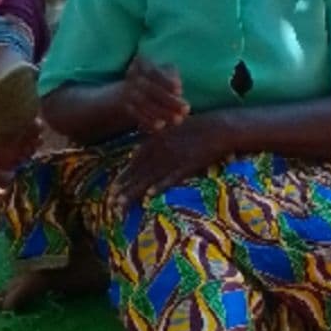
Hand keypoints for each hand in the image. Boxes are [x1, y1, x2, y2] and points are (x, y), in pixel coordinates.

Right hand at [116, 56, 187, 133]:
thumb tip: (177, 92)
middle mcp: (133, 76)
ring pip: (144, 103)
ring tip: (178, 120)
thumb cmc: (158, 79)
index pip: (154, 72)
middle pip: (150, 89)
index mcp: (143, 63)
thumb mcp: (165, 71)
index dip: (166, 81)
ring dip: (161, 112)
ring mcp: (127, 91)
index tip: (179, 90)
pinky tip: (161, 126)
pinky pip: (135, 114)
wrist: (131, 90)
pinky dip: (148, 120)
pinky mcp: (125, 106)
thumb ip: (172, 78)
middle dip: (169, 100)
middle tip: (186, 109)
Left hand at [116, 112, 233, 203]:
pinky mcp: (187, 165)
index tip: (112, 189)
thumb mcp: (173, 124)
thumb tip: (140, 130)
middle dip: (123, 189)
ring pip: (149, 178)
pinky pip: (170, 178)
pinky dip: (159, 187)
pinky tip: (148, 197)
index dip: (123, 176)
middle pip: (138, 172)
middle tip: (110, 204)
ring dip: (134, 193)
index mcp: (156, 140)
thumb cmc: (199, 125)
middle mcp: (161, 149)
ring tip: (120, 206)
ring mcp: (173, 158)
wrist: (221, 127)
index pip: (135, 161)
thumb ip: (156, 131)